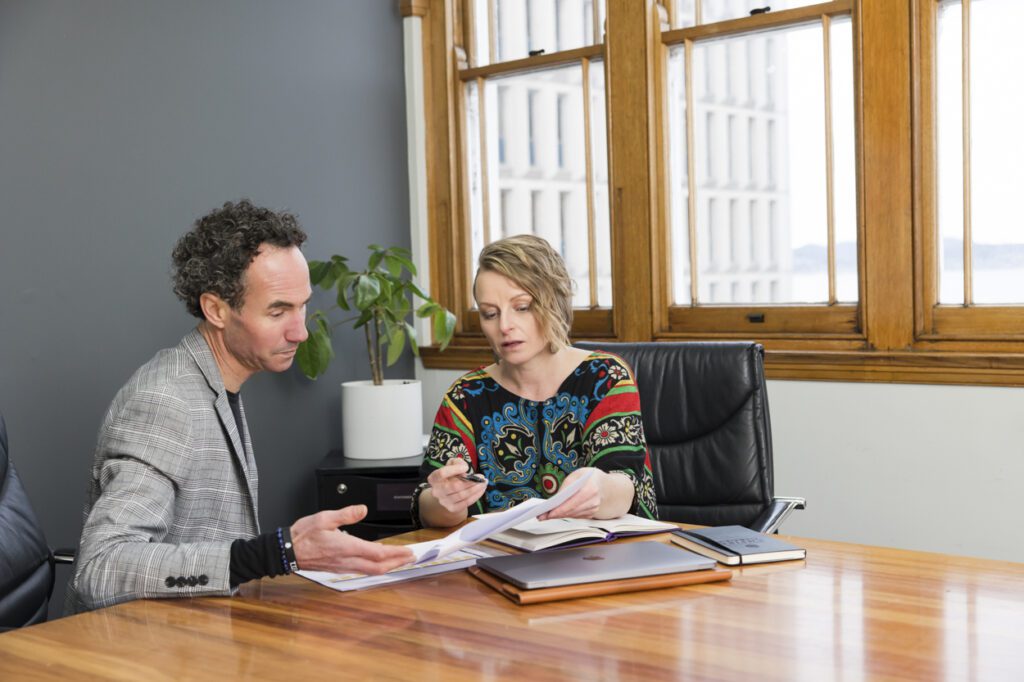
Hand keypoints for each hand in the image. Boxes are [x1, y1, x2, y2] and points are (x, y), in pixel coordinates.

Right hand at [290, 505, 413, 574]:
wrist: (287, 551)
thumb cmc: (303, 535)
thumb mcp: (324, 518)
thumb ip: (346, 514)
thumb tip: (362, 509)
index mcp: (346, 547)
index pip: (377, 553)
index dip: (395, 554)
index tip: (408, 552)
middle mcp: (347, 560)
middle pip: (378, 567)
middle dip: (397, 563)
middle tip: (411, 558)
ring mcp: (343, 567)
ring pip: (371, 571)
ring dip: (388, 567)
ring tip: (399, 561)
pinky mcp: (338, 568)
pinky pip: (361, 571)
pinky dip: (374, 568)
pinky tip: (377, 563)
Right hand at [426, 458, 487, 513]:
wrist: (447, 494)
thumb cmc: (450, 477)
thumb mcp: (451, 465)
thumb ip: (457, 463)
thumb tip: (464, 468)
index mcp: (434, 478)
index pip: (442, 473)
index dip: (454, 470)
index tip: (466, 468)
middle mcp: (437, 491)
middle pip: (455, 486)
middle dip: (471, 481)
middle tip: (481, 477)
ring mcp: (444, 501)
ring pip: (462, 495)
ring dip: (476, 489)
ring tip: (484, 483)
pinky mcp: (452, 508)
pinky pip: (466, 502)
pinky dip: (476, 496)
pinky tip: (481, 490)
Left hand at [538, 467, 604, 519]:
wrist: (601, 483)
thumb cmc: (586, 477)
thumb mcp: (575, 475)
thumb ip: (565, 487)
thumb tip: (555, 500)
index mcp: (590, 489)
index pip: (572, 503)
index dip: (559, 509)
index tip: (548, 513)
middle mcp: (594, 501)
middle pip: (572, 511)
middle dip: (556, 514)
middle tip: (543, 516)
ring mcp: (594, 509)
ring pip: (573, 515)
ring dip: (560, 516)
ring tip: (547, 515)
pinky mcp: (591, 513)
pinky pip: (576, 516)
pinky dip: (567, 515)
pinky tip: (558, 514)